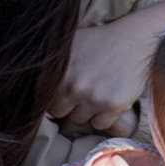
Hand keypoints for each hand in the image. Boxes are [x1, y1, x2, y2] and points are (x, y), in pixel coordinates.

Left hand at [51, 6, 164, 131]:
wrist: (135, 41)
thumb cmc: (100, 41)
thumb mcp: (70, 42)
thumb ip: (50, 61)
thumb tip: (29, 74)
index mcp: (60, 71)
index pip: (45, 99)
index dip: (54, 96)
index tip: (65, 90)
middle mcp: (75, 86)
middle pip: (60, 112)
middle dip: (68, 104)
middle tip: (81, 92)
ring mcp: (94, 97)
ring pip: (80, 119)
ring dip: (86, 110)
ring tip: (97, 92)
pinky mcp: (113, 105)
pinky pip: (100, 124)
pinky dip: (103, 117)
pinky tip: (108, 99)